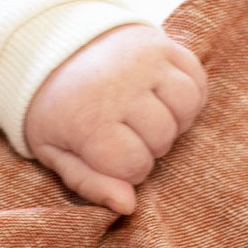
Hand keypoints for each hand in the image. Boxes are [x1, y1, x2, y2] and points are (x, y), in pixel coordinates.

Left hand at [24, 24, 207, 212]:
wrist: (51, 45)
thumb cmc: (56, 109)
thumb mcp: (56, 153)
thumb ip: (89, 183)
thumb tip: (128, 206)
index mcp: (87, 118)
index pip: (135, 166)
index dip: (127, 170)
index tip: (110, 155)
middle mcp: (118, 86)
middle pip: (162, 138)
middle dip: (148, 146)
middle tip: (128, 133)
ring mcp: (143, 60)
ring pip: (185, 108)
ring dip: (172, 121)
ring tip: (148, 117)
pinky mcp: (161, 42)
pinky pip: (196, 80)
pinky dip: (188, 96)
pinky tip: (164, 99)